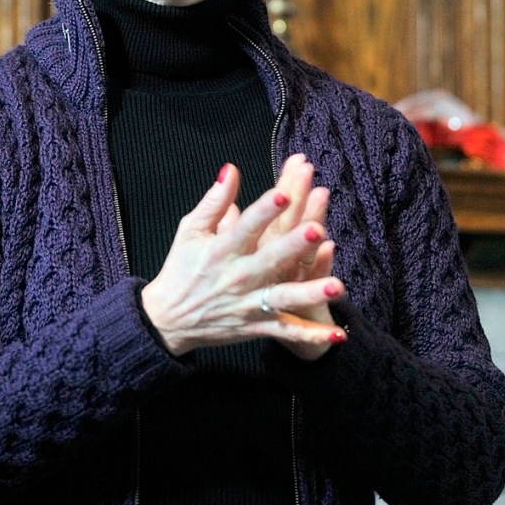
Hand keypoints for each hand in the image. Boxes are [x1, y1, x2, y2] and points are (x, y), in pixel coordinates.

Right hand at [140, 162, 346, 356]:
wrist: (167, 320)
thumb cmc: (181, 268)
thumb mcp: (190, 230)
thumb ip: (214, 201)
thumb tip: (231, 169)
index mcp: (221, 250)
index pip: (245, 227)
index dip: (264, 211)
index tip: (284, 194)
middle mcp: (237, 277)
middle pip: (270, 259)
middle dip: (294, 245)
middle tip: (317, 229)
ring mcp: (248, 305)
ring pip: (283, 298)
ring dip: (310, 293)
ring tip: (338, 285)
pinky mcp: (256, 327)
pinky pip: (287, 332)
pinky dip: (311, 336)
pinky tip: (337, 335)